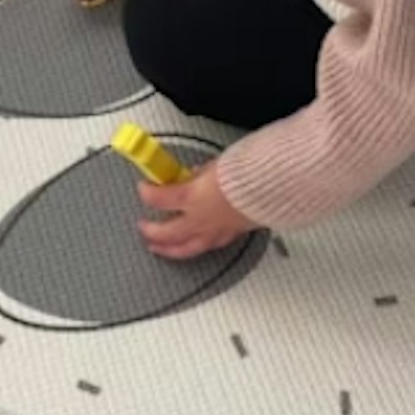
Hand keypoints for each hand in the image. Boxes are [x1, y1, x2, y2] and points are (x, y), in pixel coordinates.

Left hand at [138, 160, 258, 259]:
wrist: (272, 186)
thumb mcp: (216, 164)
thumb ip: (200, 173)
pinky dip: (197, 246)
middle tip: (143, 228)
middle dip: (151, 231)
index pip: (159, 198)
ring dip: (170, 250)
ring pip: (186, 248)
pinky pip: (209, 245)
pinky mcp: (231, 234)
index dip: (147, 193)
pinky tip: (194, 245)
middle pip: (167, 232)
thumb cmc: (247, 172)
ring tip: (160, 250)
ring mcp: (216, 230)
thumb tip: (194, 174)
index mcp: (192, 197)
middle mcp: (200, 218)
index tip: (144, 188)